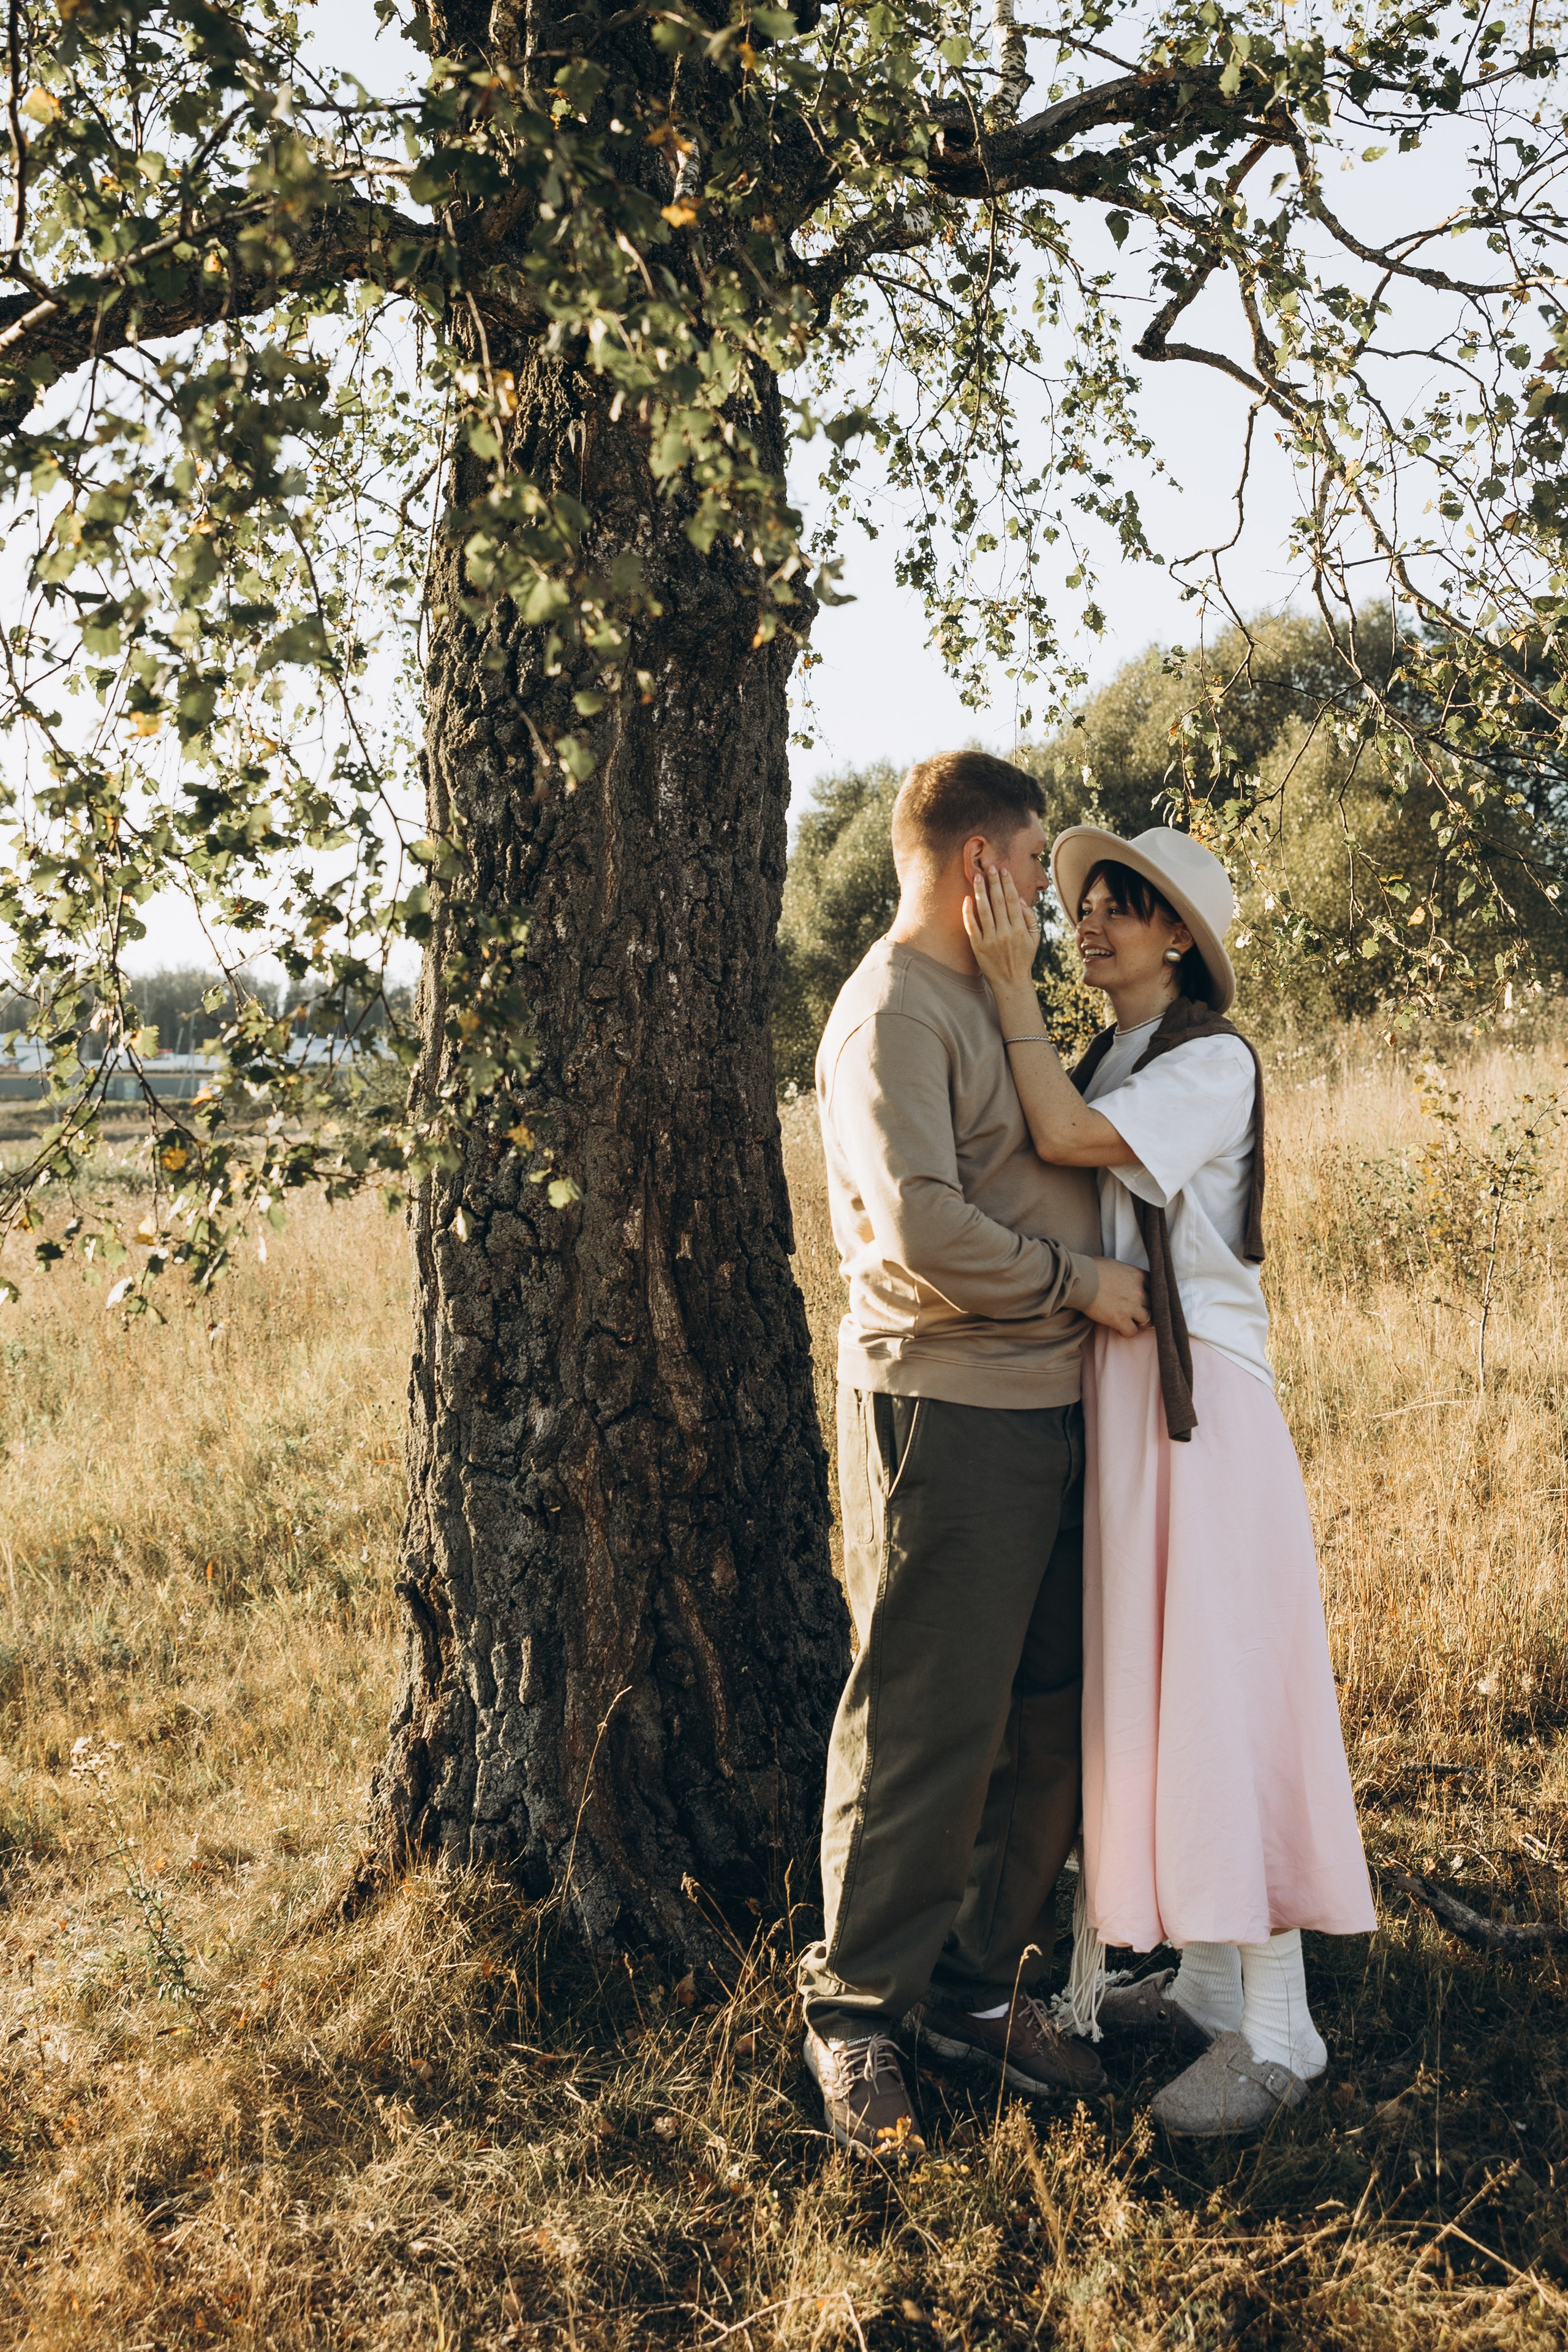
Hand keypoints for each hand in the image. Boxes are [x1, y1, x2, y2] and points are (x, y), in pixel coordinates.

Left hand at [963, 863, 1040, 993]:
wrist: (1011, 982)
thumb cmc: (1023, 958)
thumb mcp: (1035, 939)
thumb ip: (1030, 919)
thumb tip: (1021, 900)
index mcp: (1020, 929)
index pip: (1013, 901)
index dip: (1007, 884)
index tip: (1003, 870)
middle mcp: (1005, 933)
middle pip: (998, 902)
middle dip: (994, 882)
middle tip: (989, 867)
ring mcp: (991, 940)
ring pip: (984, 910)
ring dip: (980, 892)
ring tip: (977, 877)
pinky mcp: (978, 947)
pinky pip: (972, 926)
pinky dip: (968, 912)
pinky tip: (967, 899)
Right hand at [1083, 1258, 1149, 1336]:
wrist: (1081, 1278)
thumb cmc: (1092, 1268)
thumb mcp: (1116, 1265)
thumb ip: (1126, 1273)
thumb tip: (1123, 1279)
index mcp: (1138, 1275)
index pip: (1155, 1287)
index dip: (1151, 1294)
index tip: (1146, 1298)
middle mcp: (1138, 1291)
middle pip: (1154, 1305)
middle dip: (1147, 1309)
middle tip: (1139, 1312)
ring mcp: (1131, 1306)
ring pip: (1147, 1320)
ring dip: (1140, 1322)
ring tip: (1131, 1322)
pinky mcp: (1120, 1320)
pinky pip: (1132, 1332)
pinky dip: (1127, 1332)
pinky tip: (1119, 1328)